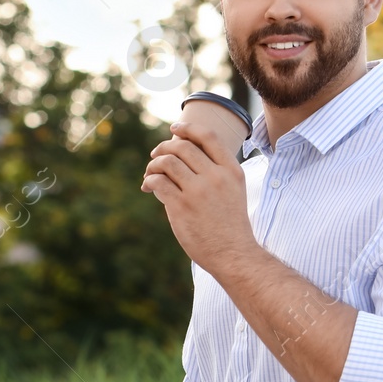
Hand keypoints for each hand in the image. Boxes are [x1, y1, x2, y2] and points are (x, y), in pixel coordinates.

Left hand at [140, 120, 255, 273]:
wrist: (233, 253)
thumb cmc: (230, 225)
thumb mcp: (234, 192)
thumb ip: (216, 173)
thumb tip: (184, 158)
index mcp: (231, 171)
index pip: (208, 136)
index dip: (188, 128)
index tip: (174, 128)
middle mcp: (215, 177)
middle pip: (182, 147)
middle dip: (164, 147)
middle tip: (155, 156)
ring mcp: (198, 191)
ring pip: (167, 162)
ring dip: (153, 165)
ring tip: (149, 173)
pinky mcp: (181, 206)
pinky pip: (158, 182)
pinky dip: (149, 181)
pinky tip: (148, 187)